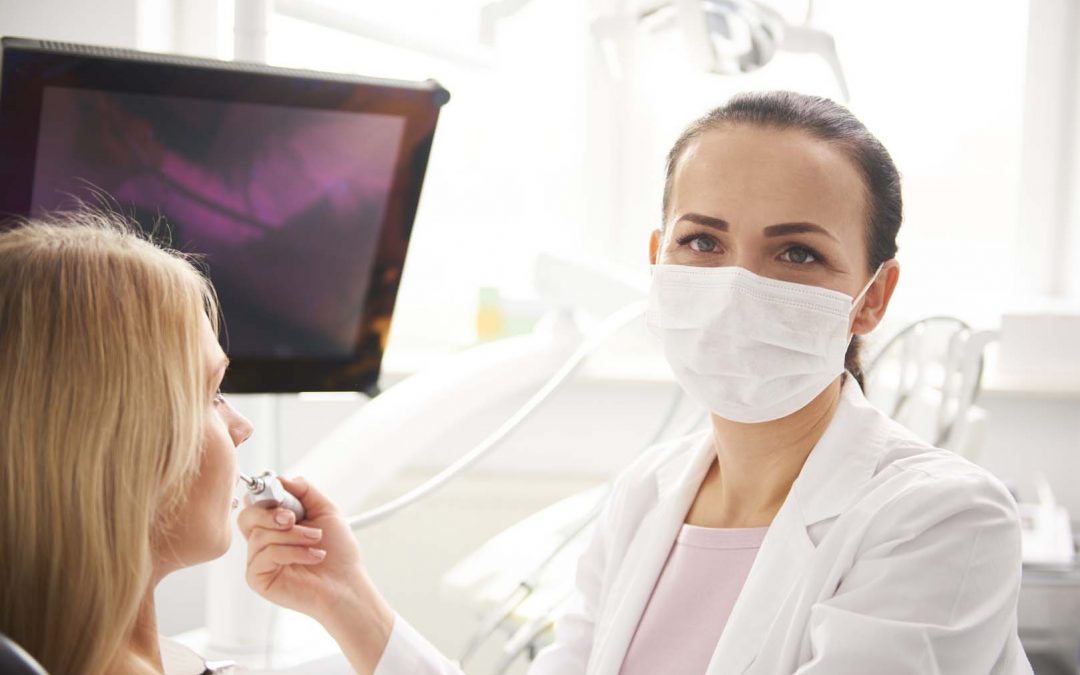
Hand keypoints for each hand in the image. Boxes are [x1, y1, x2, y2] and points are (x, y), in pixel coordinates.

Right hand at [237, 477, 389, 631]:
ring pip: (260, 535)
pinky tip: (311, 557)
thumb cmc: (337, 552)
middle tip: (293, 518)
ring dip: (294, 535)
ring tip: (315, 542)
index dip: (264, 496)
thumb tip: (281, 479)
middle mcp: (263, 541)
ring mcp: (258, 560)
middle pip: (246, 516)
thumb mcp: (325, 510)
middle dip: (271, 514)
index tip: (281, 495)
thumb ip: (304, 490)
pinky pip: (265, 554)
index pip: (254, 503)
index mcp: (274, 525)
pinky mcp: (257, 578)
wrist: (346, 583)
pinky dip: (292, 552)